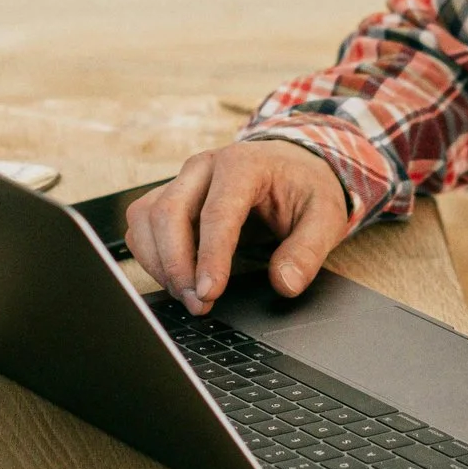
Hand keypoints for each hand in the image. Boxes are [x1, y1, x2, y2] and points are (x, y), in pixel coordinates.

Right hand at [124, 140, 347, 314]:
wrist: (292, 164)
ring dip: (159, 263)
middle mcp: (203, 167)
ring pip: (146, 218)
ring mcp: (182, 180)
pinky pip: (142, 225)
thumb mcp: (325, 216)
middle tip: (198, 304)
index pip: (216, 212)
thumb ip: (307, 251)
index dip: (209, 257)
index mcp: (243, 164)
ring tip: (188, 296)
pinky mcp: (169, 195)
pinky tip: (178, 279)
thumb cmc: (304, 188)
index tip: (209, 294)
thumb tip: (284, 284)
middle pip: (167, 212)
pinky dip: (151, 256)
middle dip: (176, 265)